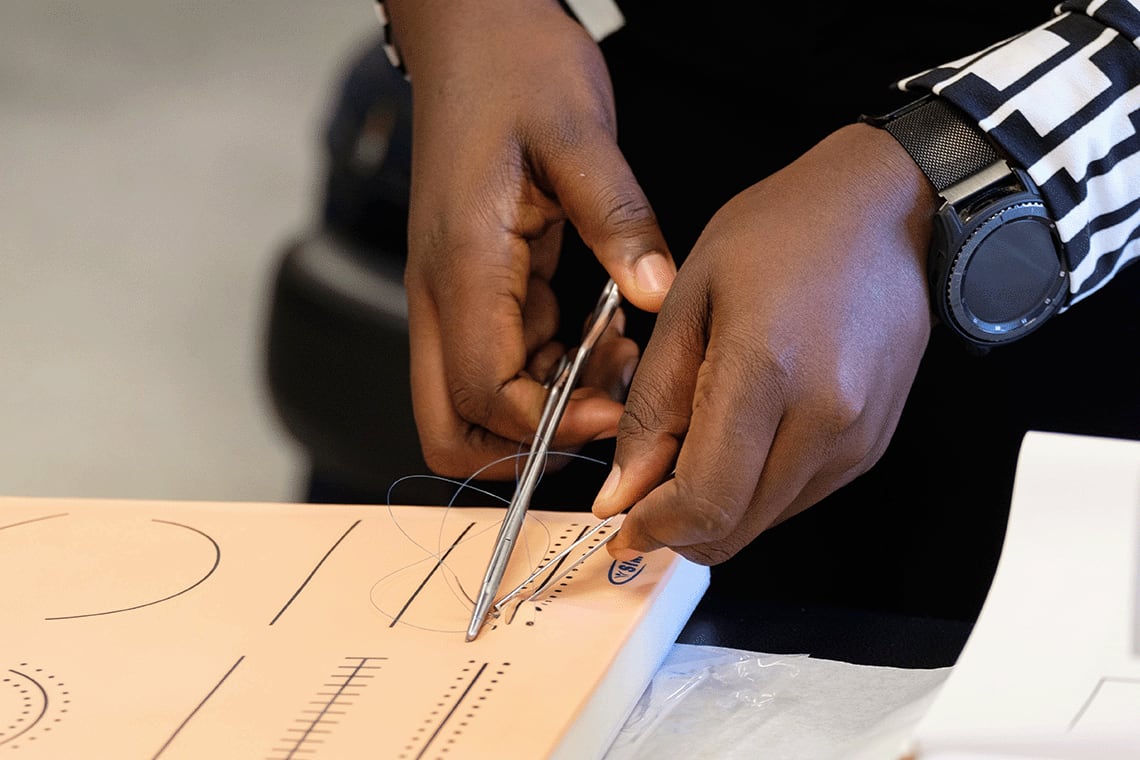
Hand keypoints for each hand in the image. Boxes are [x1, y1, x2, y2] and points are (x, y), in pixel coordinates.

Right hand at [385, 0, 676, 478]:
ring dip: (550, 405)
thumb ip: (617, 219)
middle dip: (527, 444)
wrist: (470, 29)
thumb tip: (653, 294)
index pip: (485, 395)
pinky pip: (503, 362)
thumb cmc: (511, 66)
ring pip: (480, 402)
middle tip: (603, 412)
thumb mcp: (579, 132)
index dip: (551, 424)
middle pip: (452, 426)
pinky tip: (603, 334)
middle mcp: (440, 295)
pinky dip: (551, 371)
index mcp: (461, 267)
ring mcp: (450, 296)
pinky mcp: (473, 287)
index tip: (619, 410)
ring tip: (618, 360)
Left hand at [592, 123, 938, 563]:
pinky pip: (800, 497)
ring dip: (719, 508)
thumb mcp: (688, 299)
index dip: (653, 528)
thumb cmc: (784, 232)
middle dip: (679, 527)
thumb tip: (624, 491)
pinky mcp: (873, 445)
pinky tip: (743, 435)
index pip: (705, 502)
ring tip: (698, 443)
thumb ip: (653, 404)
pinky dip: (757, 489)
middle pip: (736, 528)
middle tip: (646, 491)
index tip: (621, 522)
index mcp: (767, 371)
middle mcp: (825, 418)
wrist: (889, 209)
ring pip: (766, 521)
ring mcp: (857, 438)